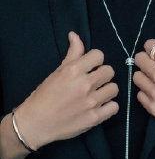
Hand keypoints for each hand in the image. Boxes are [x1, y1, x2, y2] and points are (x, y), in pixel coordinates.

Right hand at [16, 32, 118, 149]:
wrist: (35, 123)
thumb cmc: (44, 95)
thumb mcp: (58, 71)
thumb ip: (72, 53)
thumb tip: (74, 34)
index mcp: (74, 70)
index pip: (99, 55)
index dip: (95, 60)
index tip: (90, 67)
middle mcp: (84, 84)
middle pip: (109, 71)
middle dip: (102, 74)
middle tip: (94, 81)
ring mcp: (90, 102)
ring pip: (114, 88)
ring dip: (106, 90)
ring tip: (97, 94)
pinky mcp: (94, 118)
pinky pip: (114, 107)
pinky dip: (109, 107)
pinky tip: (100, 106)